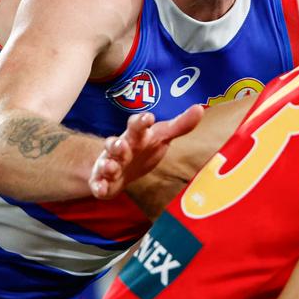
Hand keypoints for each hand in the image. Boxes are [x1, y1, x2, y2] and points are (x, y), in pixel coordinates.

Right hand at [89, 104, 205, 198]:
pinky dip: (98, 186)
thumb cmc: (143, 148)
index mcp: (136, 136)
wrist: (119, 167)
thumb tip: (199, 109)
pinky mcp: (102, 181)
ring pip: (106, 163)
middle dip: (117, 144)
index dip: (141, 121)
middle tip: (121, 144)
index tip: (148, 118)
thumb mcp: (161, 136)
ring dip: (108, 165)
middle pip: (117, 143)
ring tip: (111, 167)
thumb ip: (180, 125)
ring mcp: (110, 164)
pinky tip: (100, 189)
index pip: (137, 125)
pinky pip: (98, 184)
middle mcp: (121, 148)